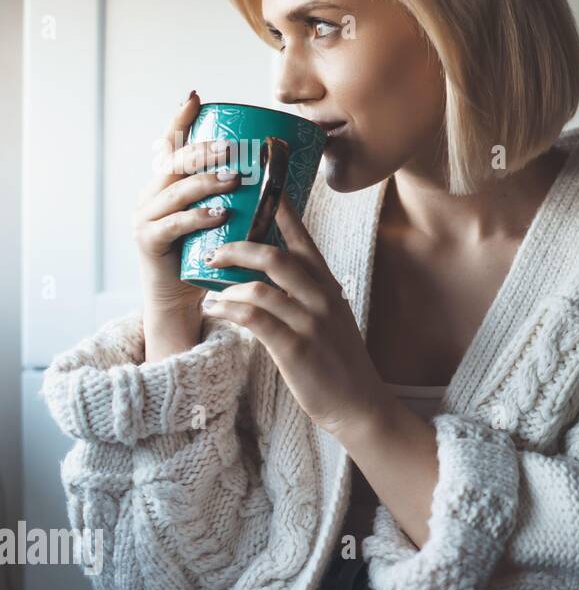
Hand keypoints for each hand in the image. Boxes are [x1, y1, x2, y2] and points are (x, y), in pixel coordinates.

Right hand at [134, 90, 236, 312]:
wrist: (183, 299)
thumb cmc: (208, 255)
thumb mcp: (220, 219)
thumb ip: (234, 197)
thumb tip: (278, 174)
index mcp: (167, 185)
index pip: (171, 145)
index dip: (181, 120)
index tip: (196, 98)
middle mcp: (152, 195)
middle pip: (174, 162)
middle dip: (203, 151)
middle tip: (233, 148)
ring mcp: (145, 217)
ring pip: (175, 190)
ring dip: (206, 182)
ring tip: (235, 178)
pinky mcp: (148, 241)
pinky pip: (173, 224)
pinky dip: (196, 217)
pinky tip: (218, 214)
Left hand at [201, 199, 387, 437]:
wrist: (358, 403)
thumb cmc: (338, 361)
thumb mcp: (331, 317)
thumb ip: (308, 293)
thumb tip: (275, 274)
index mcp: (328, 286)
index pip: (303, 240)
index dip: (281, 212)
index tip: (262, 186)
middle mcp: (321, 298)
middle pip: (276, 256)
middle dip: (238, 248)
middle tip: (213, 251)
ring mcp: (309, 322)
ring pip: (261, 286)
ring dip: (227, 284)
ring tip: (207, 288)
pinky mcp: (294, 347)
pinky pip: (254, 318)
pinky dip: (228, 309)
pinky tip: (214, 309)